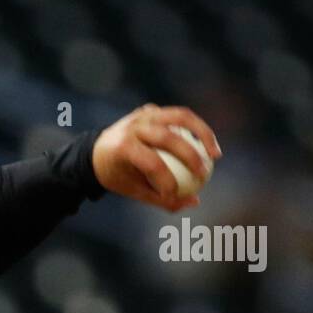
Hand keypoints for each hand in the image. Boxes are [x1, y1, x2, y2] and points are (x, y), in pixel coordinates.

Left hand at [91, 104, 221, 211]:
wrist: (97, 152)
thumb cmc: (118, 176)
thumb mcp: (133, 191)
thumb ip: (161, 199)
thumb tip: (194, 202)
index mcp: (123, 147)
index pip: (151, 163)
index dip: (168, 181)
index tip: (178, 195)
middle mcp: (133, 126)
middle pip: (168, 137)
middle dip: (191, 157)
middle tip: (205, 174)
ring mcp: (143, 114)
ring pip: (180, 117)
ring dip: (203, 134)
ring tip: (215, 155)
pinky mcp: (151, 110)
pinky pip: (178, 117)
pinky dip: (195, 129)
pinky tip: (207, 146)